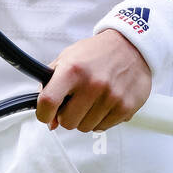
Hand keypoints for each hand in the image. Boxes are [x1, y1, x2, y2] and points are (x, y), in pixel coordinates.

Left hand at [35, 30, 152, 132]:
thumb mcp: (67, 58)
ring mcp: (110, 97)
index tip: (46, 114)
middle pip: (67, 122)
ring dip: (85, 117)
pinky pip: (103, 127)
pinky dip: (101, 119)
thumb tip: (50, 120)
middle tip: (75, 102)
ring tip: (92, 99)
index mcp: (72, 69)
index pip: (48, 101)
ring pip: (85, 127)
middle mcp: (92, 83)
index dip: (43, 114)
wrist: (130, 46)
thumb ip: (50, 86)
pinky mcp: (125, 107)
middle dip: (67, 115)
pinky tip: (104, 103)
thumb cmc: (96, 53)